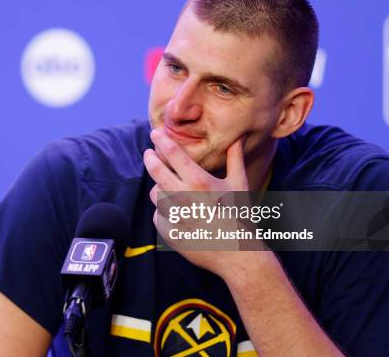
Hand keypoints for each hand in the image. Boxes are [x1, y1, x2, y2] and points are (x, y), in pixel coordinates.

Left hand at [143, 128, 262, 278]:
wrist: (238, 255)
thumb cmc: (240, 217)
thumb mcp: (239, 185)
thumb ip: (235, 159)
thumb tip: (236, 139)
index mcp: (200, 182)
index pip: (173, 154)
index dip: (161, 141)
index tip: (155, 133)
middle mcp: (183, 197)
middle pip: (156, 171)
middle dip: (150, 158)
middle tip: (148, 153)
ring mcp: (174, 216)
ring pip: (155, 194)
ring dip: (159, 188)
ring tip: (166, 187)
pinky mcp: (169, 233)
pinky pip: (158, 216)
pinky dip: (164, 212)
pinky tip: (174, 212)